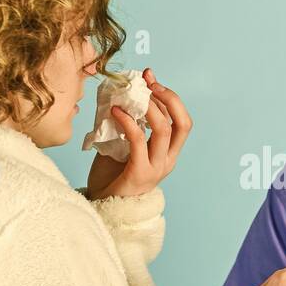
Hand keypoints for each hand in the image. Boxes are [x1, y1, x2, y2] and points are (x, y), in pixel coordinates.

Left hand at [85, 68, 191, 199]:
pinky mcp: (139, 173)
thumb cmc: (111, 176)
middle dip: (168, 97)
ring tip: (132, 94)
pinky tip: (115, 111)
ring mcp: (156, 168)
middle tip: (149, 82)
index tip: (150, 78)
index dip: (169, 96)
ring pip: (164, 130)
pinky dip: (128, 121)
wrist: (102, 207)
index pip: (180, 121)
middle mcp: (167, 160)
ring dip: (150, 107)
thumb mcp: (123, 145)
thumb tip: (121, 95)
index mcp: (168, 153)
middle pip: (183, 123)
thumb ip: (129, 125)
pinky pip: (139, 140)